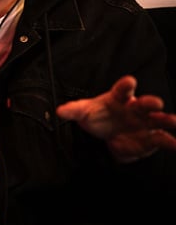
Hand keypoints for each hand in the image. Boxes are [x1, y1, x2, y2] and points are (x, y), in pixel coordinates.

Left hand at [56, 75, 175, 161]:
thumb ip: (73, 110)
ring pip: (159, 119)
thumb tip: (59, 111)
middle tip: (155, 102)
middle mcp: (135, 108)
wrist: (108, 135)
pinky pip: (162, 139)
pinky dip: (171, 142)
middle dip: (150, 102)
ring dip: (167, 119)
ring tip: (173, 121)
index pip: (122, 89)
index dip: (125, 85)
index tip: (129, 81)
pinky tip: (175, 143)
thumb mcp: (84, 112)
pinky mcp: (151, 138)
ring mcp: (145, 123)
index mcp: (119, 98)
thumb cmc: (99, 117)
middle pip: (144, 103)